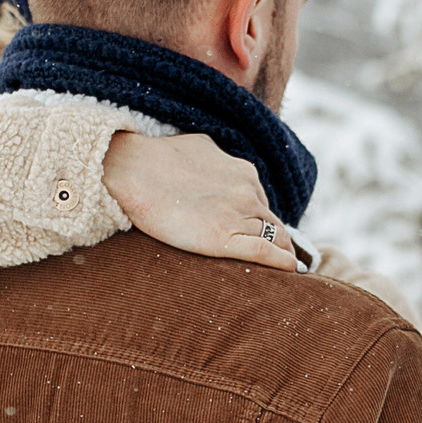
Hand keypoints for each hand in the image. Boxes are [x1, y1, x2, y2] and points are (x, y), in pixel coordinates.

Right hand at [104, 131, 299, 270]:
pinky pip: (264, 252)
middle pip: (274, 224)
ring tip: (286, 271)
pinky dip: (282, 263)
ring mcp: (237, 214)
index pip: (263, 204)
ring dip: (282, 254)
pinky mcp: (222, 238)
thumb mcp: (200, 150)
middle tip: (284, 259)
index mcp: (243, 173)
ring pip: (274, 238)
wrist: (131, 170)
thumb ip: (217, 163)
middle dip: (282, 242)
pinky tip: (290, 272)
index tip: (264, 236)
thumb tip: (214, 169)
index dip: (265, 223)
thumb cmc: (156, 159)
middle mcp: (247, 192)